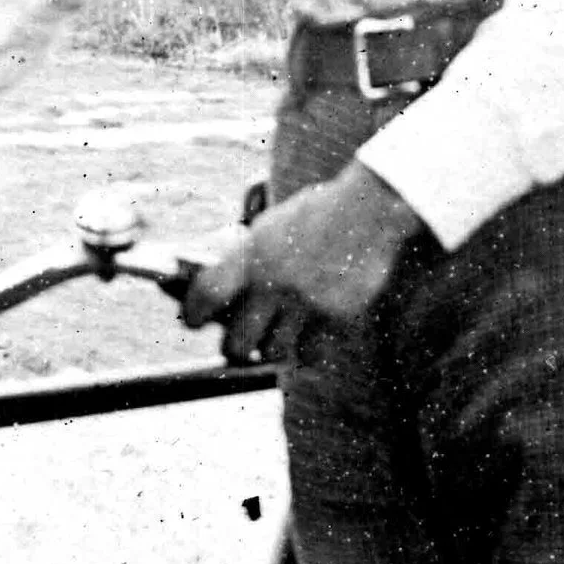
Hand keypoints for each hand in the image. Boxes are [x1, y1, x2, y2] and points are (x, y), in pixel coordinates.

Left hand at [177, 163, 421, 364]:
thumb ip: (246, 259)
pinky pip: (312, 353)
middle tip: (239, 346)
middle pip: (236, 342)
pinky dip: (308, 350)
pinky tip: (310, 338)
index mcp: (252, 255)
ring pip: (273, 353)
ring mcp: (306, 304)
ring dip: (272, 348)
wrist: (369, 209)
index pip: (207, 294)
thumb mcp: (270, 227)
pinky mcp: (336, 317)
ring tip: (277, 338)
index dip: (194, 314)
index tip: (195, 322)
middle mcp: (274, 283)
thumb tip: (221, 295)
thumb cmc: (317, 214)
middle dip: (234, 347)